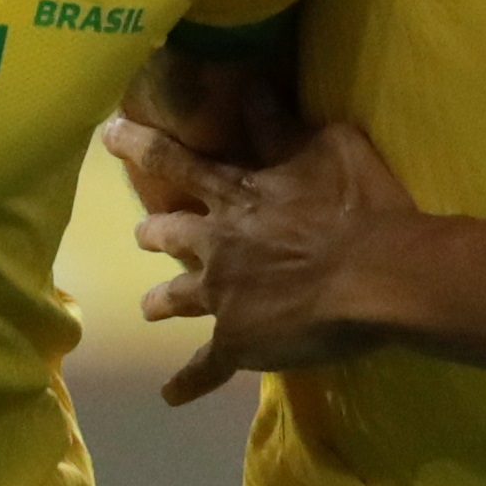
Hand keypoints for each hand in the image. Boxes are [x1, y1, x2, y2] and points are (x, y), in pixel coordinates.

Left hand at [101, 115, 413, 405]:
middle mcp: (218, 244)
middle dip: (155, 234)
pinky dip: (187, 383)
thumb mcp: (327, 147)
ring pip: (177, 298)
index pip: (176, 163)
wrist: (377, 276)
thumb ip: (283, 126)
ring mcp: (223, 297)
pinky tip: (171, 396)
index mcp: (236, 195)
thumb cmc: (359, 206)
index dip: (139, 146)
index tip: (108, 136)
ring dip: (161, 301)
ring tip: (149, 308)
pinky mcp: (237, 342)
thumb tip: (252, 88)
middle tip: (143, 235)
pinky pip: (204, 369)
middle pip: (170, 236)